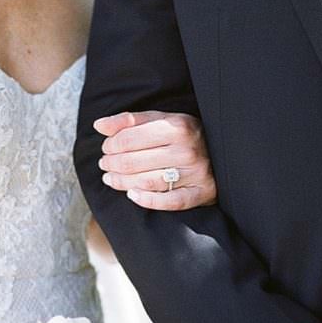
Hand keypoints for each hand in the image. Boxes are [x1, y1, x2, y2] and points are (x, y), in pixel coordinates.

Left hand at [93, 111, 216, 210]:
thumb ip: (130, 121)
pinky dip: (147, 200)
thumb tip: (99, 125)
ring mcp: (194, 174)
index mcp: (177, 127)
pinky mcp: (199, 193)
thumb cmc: (185, 136)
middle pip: (134, 161)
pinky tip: (131, 195)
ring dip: (122, 182)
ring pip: (147, 182)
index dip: (111, 145)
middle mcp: (187, 150)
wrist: (223, 153)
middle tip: (105, 165)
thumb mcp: (162, 120)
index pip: (130, 138)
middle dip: (113, 164)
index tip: (106, 148)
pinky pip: (168, 202)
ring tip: (110, 179)